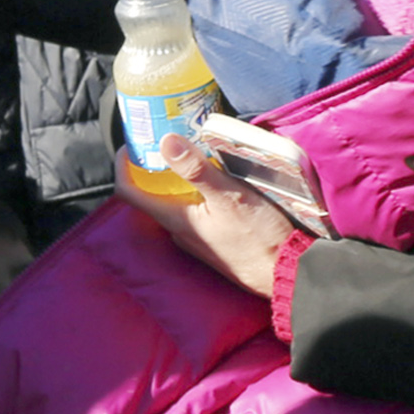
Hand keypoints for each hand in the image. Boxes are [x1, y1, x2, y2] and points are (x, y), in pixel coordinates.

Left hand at [118, 136, 297, 296]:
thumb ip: (197, 169)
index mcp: (175, 220)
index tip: (131, 144)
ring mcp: (197, 239)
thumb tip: (166, 141)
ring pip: (175, 203)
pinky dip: (196, 192)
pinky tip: (215, 179)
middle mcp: (180, 232)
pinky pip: (195, 212)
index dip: (124, 165)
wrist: (289, 274)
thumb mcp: (230, 196)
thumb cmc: (261, 238)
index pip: (129, 192)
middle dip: (153, 166)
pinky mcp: (215, 241)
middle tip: (165, 139)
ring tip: (192, 152)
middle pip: (152, 194)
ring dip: (177, 178)